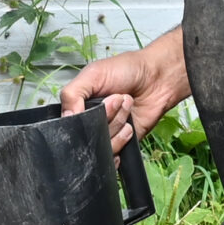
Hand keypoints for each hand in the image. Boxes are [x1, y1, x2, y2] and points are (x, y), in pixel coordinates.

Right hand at [60, 28, 187, 153]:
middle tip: (116, 99)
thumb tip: (66, 117)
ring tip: (127, 106)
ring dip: (117, 124)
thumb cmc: (127, 70)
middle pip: (86, 137)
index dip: (80, 118)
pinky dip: (120, 143)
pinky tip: (129, 127)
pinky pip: (113, 154)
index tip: (97, 104)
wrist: (158, 78)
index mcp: (79, 104)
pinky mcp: (121, 143)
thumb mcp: (93, 74)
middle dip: (104, 118)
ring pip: (101, 145)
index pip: (67, 123)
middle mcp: (91, 120)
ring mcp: (106, 133)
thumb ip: (72, 94)